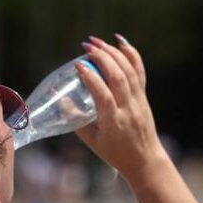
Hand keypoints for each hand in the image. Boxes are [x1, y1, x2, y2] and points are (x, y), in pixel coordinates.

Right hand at [75, 35, 166, 182]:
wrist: (144, 160)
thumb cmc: (113, 152)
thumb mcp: (91, 140)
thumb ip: (75, 119)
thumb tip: (59, 98)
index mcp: (113, 123)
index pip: (103, 96)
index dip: (91, 79)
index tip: (78, 65)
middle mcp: (128, 110)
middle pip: (118, 78)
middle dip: (102, 58)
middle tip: (86, 47)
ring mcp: (138, 102)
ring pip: (128, 72)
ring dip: (113, 53)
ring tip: (97, 42)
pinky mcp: (144, 97)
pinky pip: (140, 72)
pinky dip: (131, 55)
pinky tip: (121, 42)